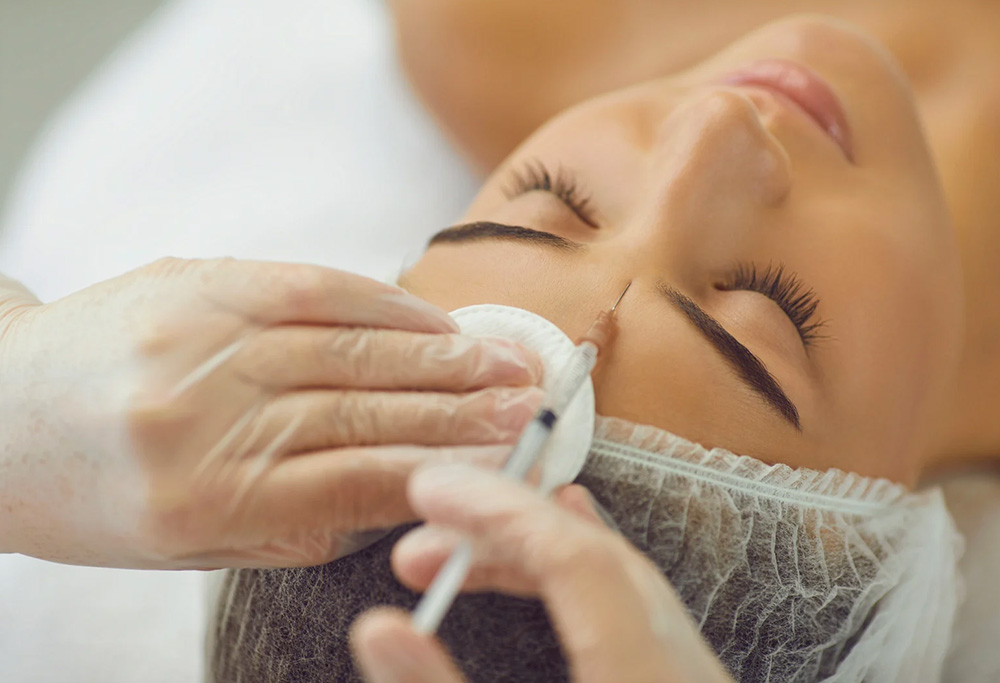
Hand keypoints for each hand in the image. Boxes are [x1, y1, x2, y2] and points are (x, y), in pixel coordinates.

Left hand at [0, 258, 541, 568]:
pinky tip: (432, 322)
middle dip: (461, 408)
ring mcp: (196, 340)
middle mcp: (198, 417)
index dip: (445, 466)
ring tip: (503, 363)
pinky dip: (382, 304)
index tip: (507, 460)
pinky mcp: (194, 282)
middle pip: (363, 408)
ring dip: (438, 357)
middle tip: (530, 405)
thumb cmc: (100, 498)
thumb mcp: (199, 542)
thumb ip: (304, 519)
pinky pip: (309, 286)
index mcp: (202, 503)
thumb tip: (414, 487)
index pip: (355, 480)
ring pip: (347, 346)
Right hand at [350, 464, 734, 682]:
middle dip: (504, 527)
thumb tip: (380, 629)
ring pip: (615, 574)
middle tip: (426, 533)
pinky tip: (546, 568)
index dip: (498, 511)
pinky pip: (631, 602)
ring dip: (535, 550)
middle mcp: (678, 663)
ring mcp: (689, 670)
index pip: (573, 558)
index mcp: (642, 674)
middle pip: (595, 554)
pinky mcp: (675, 676)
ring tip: (463, 554)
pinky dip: (579, 573)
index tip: (432, 489)